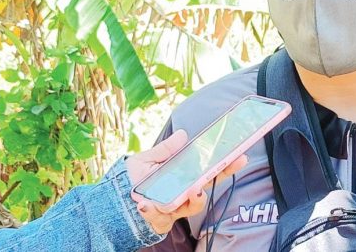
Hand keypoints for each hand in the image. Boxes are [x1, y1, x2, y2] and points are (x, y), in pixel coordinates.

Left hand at [126, 130, 247, 233]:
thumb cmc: (133, 179)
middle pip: (204, 192)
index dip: (227, 165)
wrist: (114, 201)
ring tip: (190, 192)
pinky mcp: (159, 222)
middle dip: (213, 184)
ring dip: (191, 200)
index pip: (210, 172)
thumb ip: (164, 150)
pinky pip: (160, 219)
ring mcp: (173, 210)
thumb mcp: (147, 160)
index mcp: (184, 178)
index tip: (241, 156)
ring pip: (190, 208)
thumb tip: (182, 134)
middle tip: (206, 182)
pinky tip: (144, 204)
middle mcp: (182, 195)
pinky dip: (152, 212)